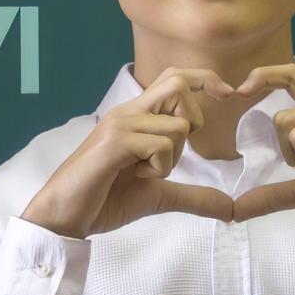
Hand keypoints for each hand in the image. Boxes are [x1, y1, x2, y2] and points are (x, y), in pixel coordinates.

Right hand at [20, 67, 235, 236]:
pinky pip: (161, 146)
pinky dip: (158, 169)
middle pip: (178, 84)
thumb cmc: (104, 201)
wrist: (65, 217)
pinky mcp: (116, 141)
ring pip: (177, 126)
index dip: (204, 77)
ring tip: (140, 173)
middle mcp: (128, 112)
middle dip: (193, 121)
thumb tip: (230, 209)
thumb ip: (193, 196)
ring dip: (171, 159)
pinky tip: (133, 177)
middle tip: (171, 155)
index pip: (174, 78)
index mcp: (136, 117)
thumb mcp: (158, 196)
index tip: (229, 92)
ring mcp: (121, 123)